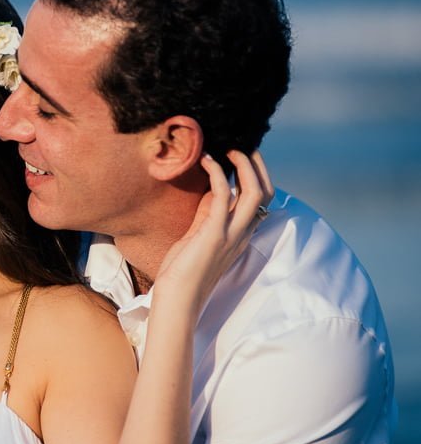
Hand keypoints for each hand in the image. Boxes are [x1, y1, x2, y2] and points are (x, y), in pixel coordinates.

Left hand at [153, 150, 274, 313]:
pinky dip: (216, 174)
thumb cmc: (183, 269)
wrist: (176, 297)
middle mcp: (243, 233)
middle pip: (266, 191)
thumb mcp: (200, 235)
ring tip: (228, 149)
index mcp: (242, 234)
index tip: (243, 156)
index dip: (258, 175)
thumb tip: (214, 189)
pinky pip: (222, 196)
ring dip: (244, 165)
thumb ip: (209, 214)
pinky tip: (205, 161)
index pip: (263, 199)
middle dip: (258, 165)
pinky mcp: (214, 235)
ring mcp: (231, 234)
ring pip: (254, 192)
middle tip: (242, 145)